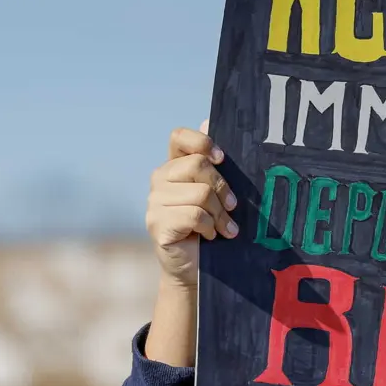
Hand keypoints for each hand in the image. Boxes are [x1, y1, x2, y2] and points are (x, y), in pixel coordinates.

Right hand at [145, 121, 238, 288]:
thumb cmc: (211, 226)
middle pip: (198, 165)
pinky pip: (194, 215)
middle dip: (222, 188)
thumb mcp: (216, 193)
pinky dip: (209, 227)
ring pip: (200, 193)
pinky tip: (211, 236)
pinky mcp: (156, 224)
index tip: (222, 159)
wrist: (196, 267)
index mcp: (174, 166)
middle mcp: (159, 179)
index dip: (203, 142)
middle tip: (231, 207)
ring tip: (222, 227)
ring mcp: (154, 202)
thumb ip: (214, 164)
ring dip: (219, 214)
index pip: (179, 136)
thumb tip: (209, 118)